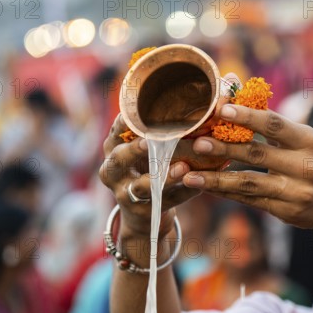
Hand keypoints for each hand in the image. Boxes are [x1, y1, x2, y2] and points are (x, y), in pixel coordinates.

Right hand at [98, 114, 200, 235]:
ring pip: (143, 186)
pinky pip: (166, 201)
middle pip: (120, 159)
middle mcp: (113, 172)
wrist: (141, 215)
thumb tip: (184, 96)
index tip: (135, 113)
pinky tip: (200, 185)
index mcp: (112, 151)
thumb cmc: (144, 170)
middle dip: (134, 150)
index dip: (124, 123)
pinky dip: (184, 193)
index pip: (114, 134)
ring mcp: (126, 195)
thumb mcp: (138, 151)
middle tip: (149, 141)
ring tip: (183, 168)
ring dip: (164, 176)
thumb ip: (148, 130)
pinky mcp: (144, 212)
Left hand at [182, 105, 312, 228]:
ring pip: (248, 183)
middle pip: (257, 155)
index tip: (220, 110)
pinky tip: (204, 186)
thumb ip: (270, 122)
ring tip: (189, 175)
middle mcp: (305, 167)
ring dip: (216, 178)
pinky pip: (249, 200)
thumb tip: (231, 94)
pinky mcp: (286, 212)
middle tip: (197, 143)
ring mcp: (296, 193)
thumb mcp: (302, 139)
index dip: (247, 117)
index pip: (274, 125)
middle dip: (224, 148)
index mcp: (308, 141)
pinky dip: (224, 192)